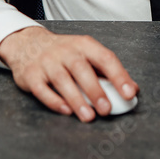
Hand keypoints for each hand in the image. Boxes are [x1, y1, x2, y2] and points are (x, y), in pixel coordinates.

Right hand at [0, 26, 137, 121]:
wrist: (27, 43)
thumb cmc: (63, 53)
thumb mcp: (86, 53)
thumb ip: (107, 71)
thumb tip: (131, 88)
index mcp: (84, 44)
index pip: (105, 58)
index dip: (119, 76)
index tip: (128, 92)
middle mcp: (65, 51)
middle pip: (82, 69)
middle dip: (96, 90)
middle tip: (106, 109)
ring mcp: (47, 62)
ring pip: (62, 81)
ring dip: (77, 100)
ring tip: (89, 116)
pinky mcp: (31, 75)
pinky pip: (42, 89)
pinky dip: (54, 101)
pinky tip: (66, 110)